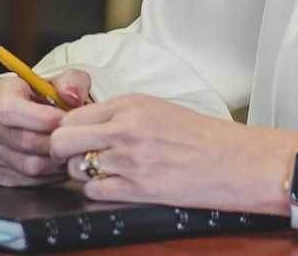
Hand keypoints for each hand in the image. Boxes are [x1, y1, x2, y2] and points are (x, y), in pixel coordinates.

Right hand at [0, 69, 92, 185]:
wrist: (39, 115)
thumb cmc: (49, 97)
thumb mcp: (63, 79)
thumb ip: (72, 81)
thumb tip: (72, 96)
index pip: (10, 109)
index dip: (41, 118)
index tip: (64, 118)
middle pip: (24, 141)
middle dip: (57, 142)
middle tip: (76, 138)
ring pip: (30, 165)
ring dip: (57, 161)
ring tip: (71, 149)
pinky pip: (28, 181)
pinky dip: (51, 175)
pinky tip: (60, 162)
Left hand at [48, 94, 297, 214]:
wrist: (236, 161)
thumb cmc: (202, 137)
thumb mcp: (158, 110)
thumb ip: (121, 115)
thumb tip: (85, 125)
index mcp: (130, 105)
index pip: (72, 115)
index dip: (66, 130)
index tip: (73, 138)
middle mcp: (124, 129)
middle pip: (61, 141)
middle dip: (61, 152)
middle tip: (73, 158)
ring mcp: (129, 160)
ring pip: (75, 169)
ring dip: (83, 174)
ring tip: (104, 172)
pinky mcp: (136, 189)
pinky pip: (93, 192)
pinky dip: (98, 192)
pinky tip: (115, 186)